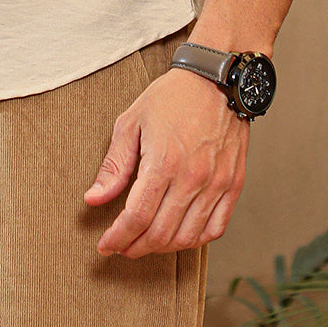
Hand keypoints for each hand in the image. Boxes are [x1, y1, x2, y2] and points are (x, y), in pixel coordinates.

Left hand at [84, 68, 248, 257]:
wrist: (216, 78)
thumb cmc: (171, 96)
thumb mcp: (131, 122)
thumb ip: (114, 165)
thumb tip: (94, 199)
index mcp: (163, 162)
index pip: (137, 217)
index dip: (118, 237)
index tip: (106, 245)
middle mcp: (192, 177)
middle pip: (161, 233)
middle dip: (136, 247)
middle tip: (123, 246)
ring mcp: (216, 183)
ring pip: (188, 237)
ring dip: (163, 248)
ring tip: (147, 241)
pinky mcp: (233, 184)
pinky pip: (215, 228)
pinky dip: (195, 240)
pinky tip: (179, 235)